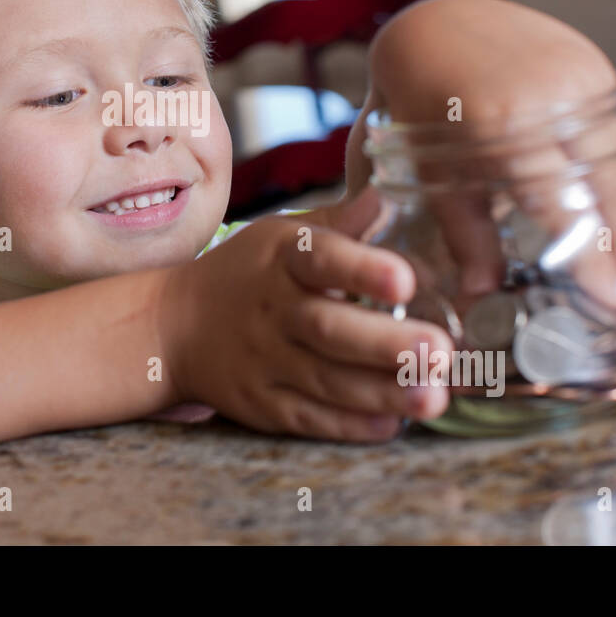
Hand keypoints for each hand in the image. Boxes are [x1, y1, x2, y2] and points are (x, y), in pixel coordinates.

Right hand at [160, 186, 454, 441]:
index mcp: (282, 258)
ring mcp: (265, 361)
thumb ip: (345, 222)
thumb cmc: (250, 273)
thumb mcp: (285, 235)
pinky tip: (392, 424)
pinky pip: (310, 419)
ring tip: (434, 397)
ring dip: (383, 393)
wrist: (174, 325)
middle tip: (441, 351)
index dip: (362, 269)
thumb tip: (395, 190)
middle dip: (387, 343)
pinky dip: (351, 425)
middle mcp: (272, 309)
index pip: (322, 259)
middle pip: (329, 329)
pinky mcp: (262, 405)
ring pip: (327, 381)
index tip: (405, 278)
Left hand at [344, 0, 615, 314]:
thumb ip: (460, 232)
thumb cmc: (414, 101)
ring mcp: (574, 75)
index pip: (557, 200)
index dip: (589, 253)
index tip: (611, 297)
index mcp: (493, 121)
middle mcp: (541, 95)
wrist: (431, 25)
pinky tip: (615, 212)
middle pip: (605, 184)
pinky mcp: (592, 66)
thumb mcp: (422, 170)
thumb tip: (480, 295)